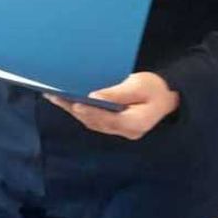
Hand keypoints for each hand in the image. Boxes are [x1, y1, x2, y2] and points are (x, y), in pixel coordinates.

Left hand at [45, 72, 180, 140]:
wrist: (165, 96)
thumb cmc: (154, 88)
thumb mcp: (140, 86)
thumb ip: (118, 93)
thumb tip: (94, 96)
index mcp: (135, 123)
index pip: (109, 119)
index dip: (91, 111)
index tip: (75, 102)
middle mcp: (125, 131)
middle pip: (95, 121)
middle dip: (74, 108)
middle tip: (54, 95)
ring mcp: (118, 131)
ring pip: (90, 121)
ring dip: (71, 109)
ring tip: (53, 95)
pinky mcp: (112, 125)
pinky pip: (91, 119)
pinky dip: (77, 109)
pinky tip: (64, 99)